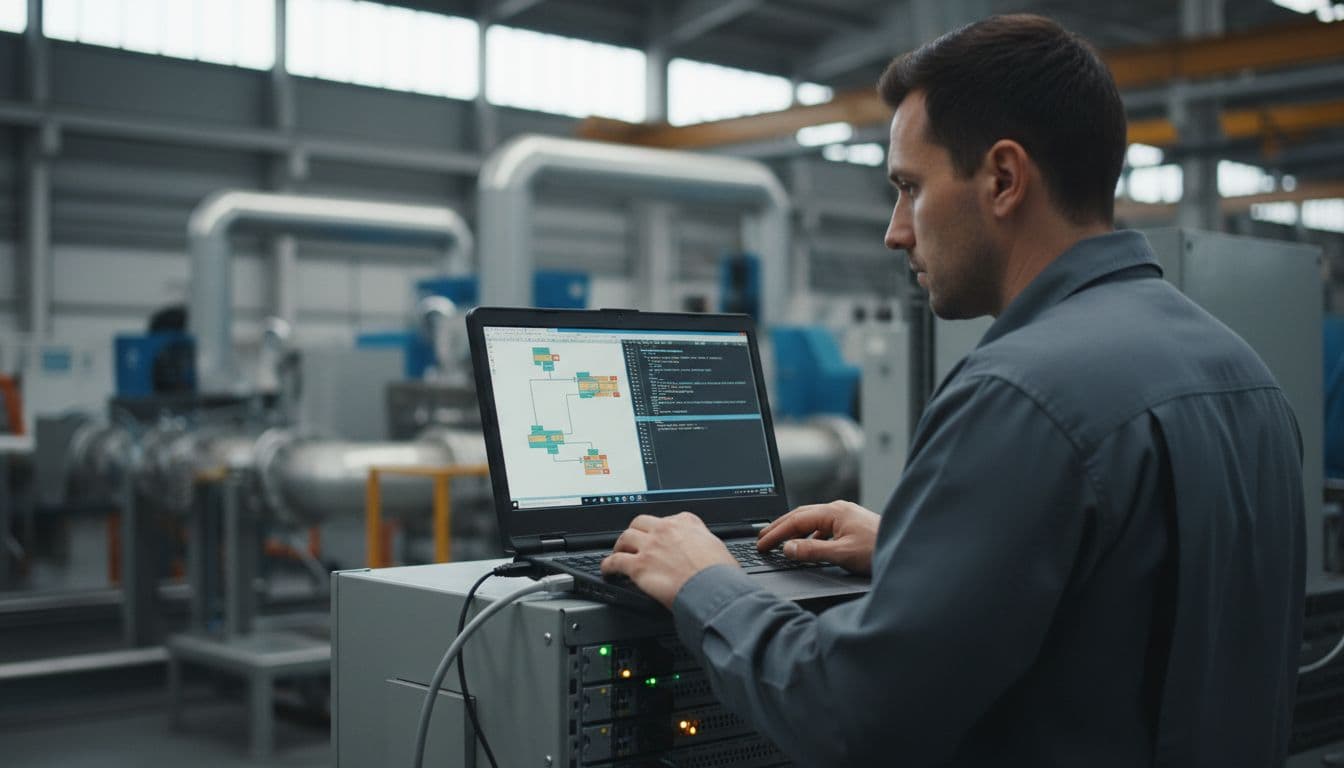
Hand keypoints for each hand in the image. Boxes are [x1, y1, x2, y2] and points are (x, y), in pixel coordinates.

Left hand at [601, 512, 737, 608]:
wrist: (713, 588)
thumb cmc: (719, 572)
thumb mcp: (717, 546)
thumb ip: (703, 543)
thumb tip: (703, 550)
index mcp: (686, 523)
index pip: (666, 519)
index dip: (659, 529)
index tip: (658, 536)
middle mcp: (665, 530)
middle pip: (640, 523)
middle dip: (635, 531)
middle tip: (634, 542)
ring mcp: (650, 547)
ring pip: (625, 538)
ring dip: (620, 545)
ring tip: (619, 553)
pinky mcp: (639, 566)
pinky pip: (615, 561)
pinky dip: (608, 565)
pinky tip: (607, 570)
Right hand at [756, 500, 879, 574]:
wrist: (908, 547)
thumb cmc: (879, 549)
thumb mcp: (842, 553)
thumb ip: (813, 551)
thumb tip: (788, 549)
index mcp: (833, 511)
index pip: (795, 520)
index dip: (775, 533)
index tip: (761, 544)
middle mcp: (838, 510)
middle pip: (800, 515)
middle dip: (779, 527)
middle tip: (761, 539)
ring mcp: (845, 516)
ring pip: (811, 521)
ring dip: (793, 531)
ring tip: (778, 542)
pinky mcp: (851, 525)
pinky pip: (822, 527)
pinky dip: (808, 536)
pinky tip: (806, 547)